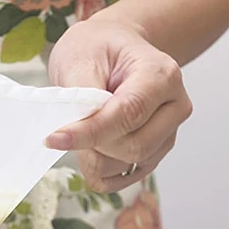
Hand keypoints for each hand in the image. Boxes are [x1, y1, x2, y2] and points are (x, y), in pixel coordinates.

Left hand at [45, 15, 192, 192]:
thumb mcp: (81, 57)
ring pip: (128, 165)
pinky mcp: (155, 153)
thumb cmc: (97, 49)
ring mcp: (168, 133)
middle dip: (92, 145)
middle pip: (133, 146)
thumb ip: (81, 95)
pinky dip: (100, 172)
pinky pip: (125, 179)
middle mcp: (174, 106)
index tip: (53, 139)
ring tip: (79, 132)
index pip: (128, 114)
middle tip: (64, 129)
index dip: (89, 132)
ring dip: (94, 158)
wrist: (112, 50)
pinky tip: (88, 151)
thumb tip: (74, 130)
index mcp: (162, 75)